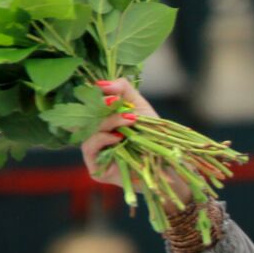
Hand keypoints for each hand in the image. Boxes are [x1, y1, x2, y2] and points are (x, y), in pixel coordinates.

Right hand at [79, 77, 191, 206]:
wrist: (169, 164)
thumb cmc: (154, 136)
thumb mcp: (139, 106)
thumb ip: (122, 89)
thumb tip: (101, 84)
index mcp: (100, 121)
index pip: (85, 105)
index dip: (91, 95)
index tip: (108, 90)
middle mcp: (93, 136)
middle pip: (84, 116)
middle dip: (101, 106)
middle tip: (117, 101)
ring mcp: (94, 154)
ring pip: (87, 131)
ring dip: (108, 122)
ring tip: (130, 119)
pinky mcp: (96, 169)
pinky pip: (89, 148)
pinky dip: (102, 139)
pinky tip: (118, 136)